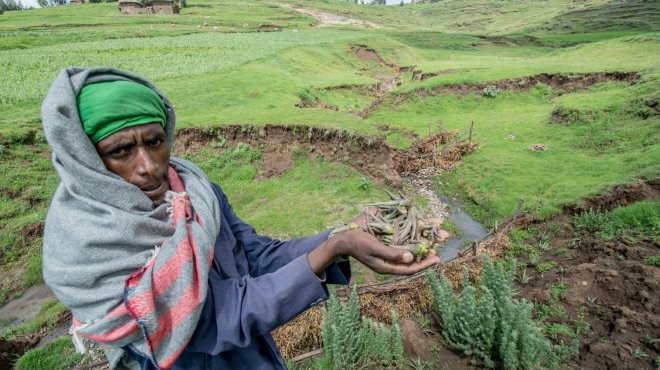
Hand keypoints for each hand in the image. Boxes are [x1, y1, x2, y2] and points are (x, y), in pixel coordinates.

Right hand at [308, 230, 439, 275]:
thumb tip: (410, 257)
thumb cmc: (357, 243)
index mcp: (387, 266)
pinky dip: (413, 234)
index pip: (409, 268)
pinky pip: (403, 239)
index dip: (424, 264)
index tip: (437, 259)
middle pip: (412, 257)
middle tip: (441, 244)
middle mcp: (390, 259)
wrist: (342, 237)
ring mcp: (388, 250)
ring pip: (410, 247)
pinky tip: (422, 228)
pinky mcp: (386, 241)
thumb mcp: (374, 248)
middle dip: (427, 251)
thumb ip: (392, 254)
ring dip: (423, 240)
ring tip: (436, 235)